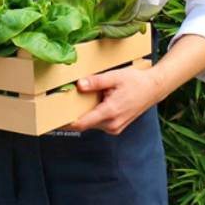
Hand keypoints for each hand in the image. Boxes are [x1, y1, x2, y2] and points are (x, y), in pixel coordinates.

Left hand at [64, 34, 204, 134]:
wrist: (154, 89)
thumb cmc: (135, 81)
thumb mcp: (115, 77)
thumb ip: (96, 81)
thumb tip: (79, 85)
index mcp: (110, 112)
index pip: (81, 123)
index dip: (64, 123)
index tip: (50, 121)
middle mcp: (112, 124)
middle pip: (83, 124)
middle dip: (70, 116)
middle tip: (55, 108)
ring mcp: (114, 128)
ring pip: (90, 124)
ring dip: (82, 115)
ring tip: (70, 104)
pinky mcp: (115, 127)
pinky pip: (97, 123)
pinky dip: (91, 115)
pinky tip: (88, 105)